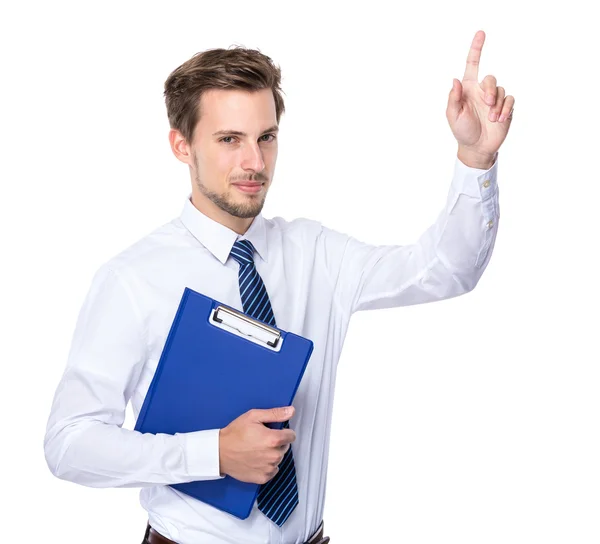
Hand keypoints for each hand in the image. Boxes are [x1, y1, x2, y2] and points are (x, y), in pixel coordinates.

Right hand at [218, 406, 295, 483]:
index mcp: (273, 439)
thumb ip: (275, 414)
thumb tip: (291, 411)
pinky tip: (256, 459)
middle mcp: (274, 455)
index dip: (283, 432)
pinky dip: (267, 466)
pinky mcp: (263, 478)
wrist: (220, 452)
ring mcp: (269, 468)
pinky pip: (272, 470)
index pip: (291, 436)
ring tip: (257, 449)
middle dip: (277, 443)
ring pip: (278, 459)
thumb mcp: (254, 416)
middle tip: (262, 439)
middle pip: (285, 447)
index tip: (273, 431)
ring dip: (272, 454)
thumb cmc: (235, 433)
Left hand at [446, 30, 514, 163]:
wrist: (476, 147)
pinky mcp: (505, 107)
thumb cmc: (462, 131)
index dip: (476, 49)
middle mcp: (482, 91)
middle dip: (490, 90)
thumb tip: (455, 80)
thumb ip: (453, 98)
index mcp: (468, 89)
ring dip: (496, 105)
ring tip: (491, 119)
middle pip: (490, 78)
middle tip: (487, 105)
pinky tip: (499, 120)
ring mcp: (494, 99)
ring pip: (501, 90)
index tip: (481, 33)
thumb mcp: (453, 116)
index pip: (472, 65)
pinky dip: (505, 109)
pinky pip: (510, 100)